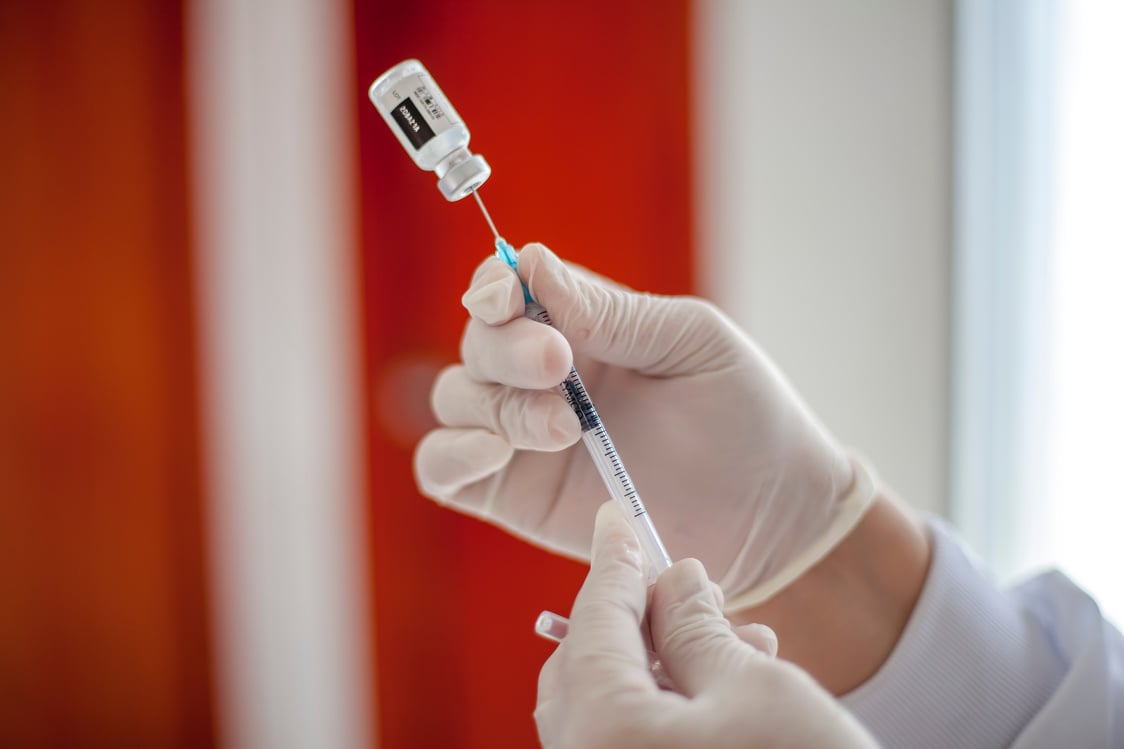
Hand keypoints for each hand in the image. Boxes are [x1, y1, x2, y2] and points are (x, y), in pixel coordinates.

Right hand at [414, 242, 868, 604]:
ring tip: (566, 426)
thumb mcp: (692, 341)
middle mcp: (544, 378)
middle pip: (475, 343)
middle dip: (505, 349)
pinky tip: (494, 453)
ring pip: (455, 399)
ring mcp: (525, 438)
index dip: (493, 287)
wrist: (774, 513)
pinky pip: (442, 470)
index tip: (511, 297)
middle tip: (560, 366)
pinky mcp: (516, 498)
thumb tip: (529, 261)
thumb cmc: (746, 413)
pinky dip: (449, 454)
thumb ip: (612, 312)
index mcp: (584, 327)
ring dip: (495, 403)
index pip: (506, 291)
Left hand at [534, 502, 878, 748]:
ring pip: (609, 709)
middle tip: (682, 584)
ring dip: (660, 662)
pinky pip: (628, 745)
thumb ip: (697, 625)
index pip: (594, 621)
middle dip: (634, 616)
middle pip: (585, 667)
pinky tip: (724, 688)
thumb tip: (674, 578)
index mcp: (604, 733)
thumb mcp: (758, 687)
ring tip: (734, 633)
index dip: (613, 561)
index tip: (615, 516)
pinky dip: (663, 709)